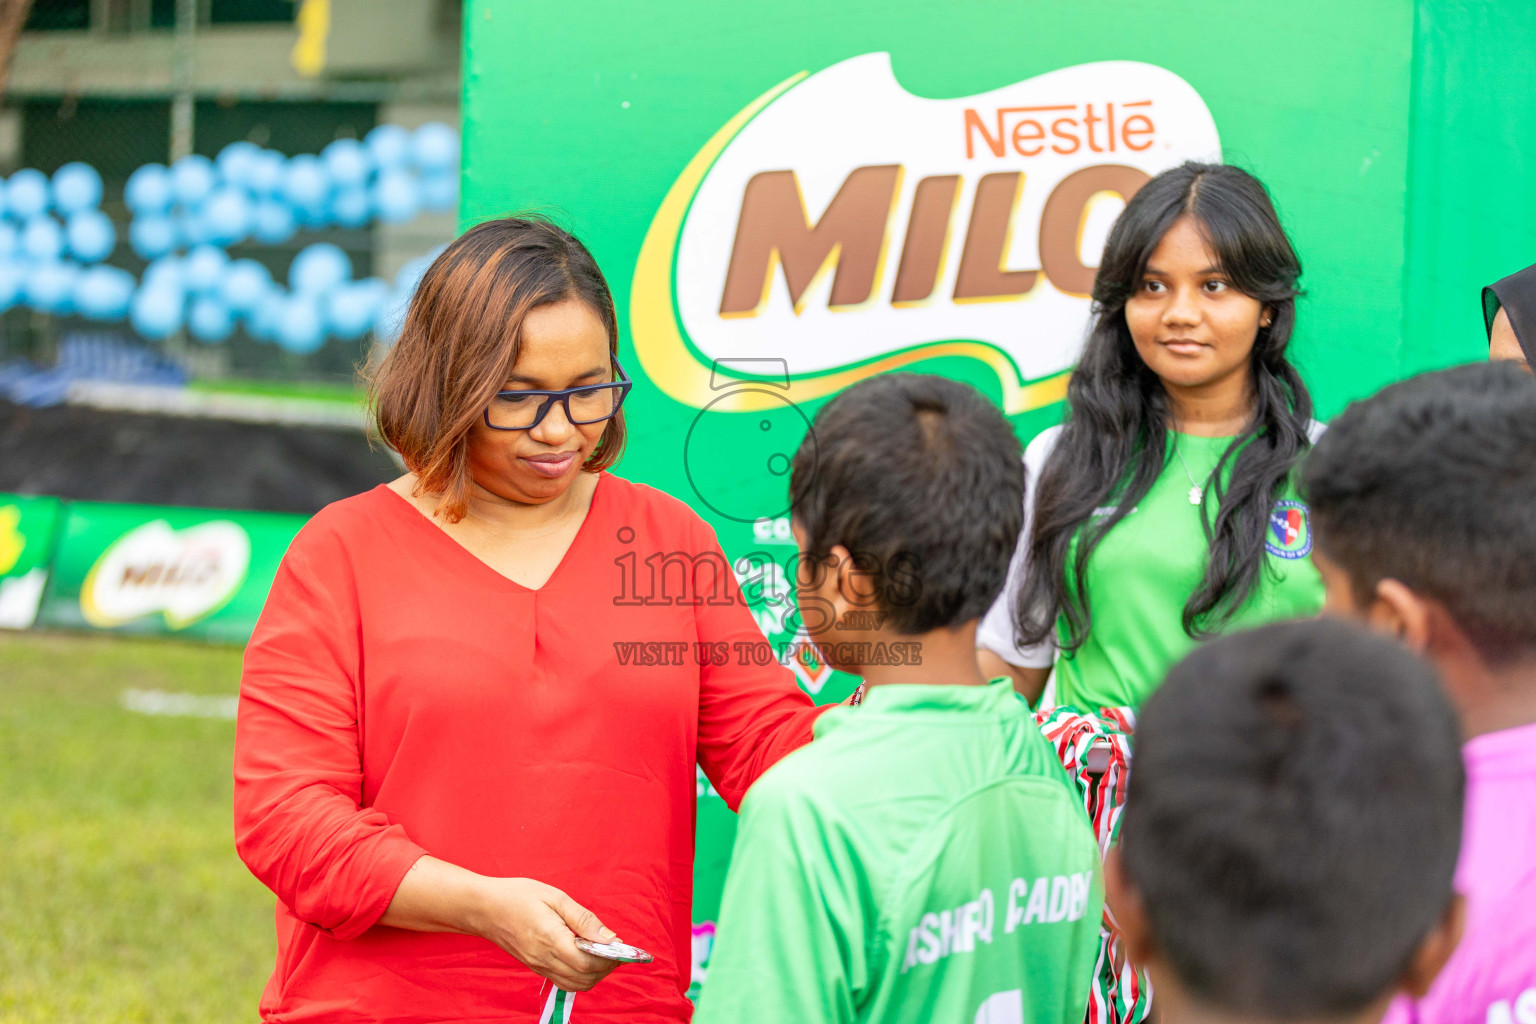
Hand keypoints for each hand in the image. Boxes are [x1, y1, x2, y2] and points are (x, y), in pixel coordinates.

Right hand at [467, 877, 624, 992]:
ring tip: (603, 954)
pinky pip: (564, 981)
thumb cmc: (518, 896)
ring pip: (576, 984)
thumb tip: (609, 937)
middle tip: (616, 950)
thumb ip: (584, 919)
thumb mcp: (555, 897)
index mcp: (551, 940)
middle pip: (585, 977)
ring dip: (595, 974)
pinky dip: (581, 976)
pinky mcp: (536, 967)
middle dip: (607, 967)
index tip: (622, 947)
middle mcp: (544, 959)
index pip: (588, 961)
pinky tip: (585, 957)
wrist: (484, 908)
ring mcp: (539, 966)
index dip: (610, 958)